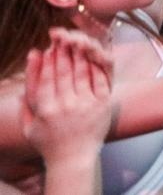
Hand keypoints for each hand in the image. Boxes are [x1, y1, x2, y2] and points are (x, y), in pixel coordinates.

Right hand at [20, 29, 114, 165]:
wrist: (74, 158)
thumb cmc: (49, 141)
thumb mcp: (29, 125)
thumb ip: (26, 101)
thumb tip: (24, 80)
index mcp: (45, 110)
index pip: (44, 79)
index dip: (44, 63)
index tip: (45, 49)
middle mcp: (65, 105)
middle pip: (63, 72)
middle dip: (61, 53)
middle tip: (60, 40)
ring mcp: (86, 104)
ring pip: (82, 72)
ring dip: (78, 54)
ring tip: (75, 42)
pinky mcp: (102, 104)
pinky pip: (99, 79)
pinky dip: (95, 65)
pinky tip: (91, 55)